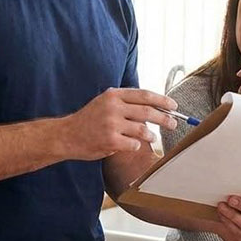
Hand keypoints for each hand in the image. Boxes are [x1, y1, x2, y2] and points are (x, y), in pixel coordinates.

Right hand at [62, 88, 177, 160]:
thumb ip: (126, 102)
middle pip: (148, 111)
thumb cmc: (89, 120)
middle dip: (164, 118)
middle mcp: (113, 107)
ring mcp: (111, 124)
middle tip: (173, 123)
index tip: (174, 106)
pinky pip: (133, 145)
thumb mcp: (104, 102)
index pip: (144, 95)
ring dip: (151, 135)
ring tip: (152, 138)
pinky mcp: (110, 141)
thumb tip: (155, 106)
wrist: (66, 135)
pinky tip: (132, 145)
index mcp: (113, 95)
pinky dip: (136, 146)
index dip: (162, 100)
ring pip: (143, 130)